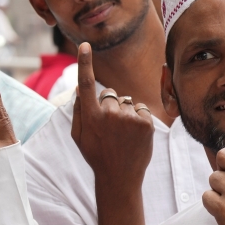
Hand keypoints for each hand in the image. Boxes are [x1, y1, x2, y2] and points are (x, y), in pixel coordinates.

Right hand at [70, 42, 153, 188]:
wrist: (120, 178)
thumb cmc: (96, 155)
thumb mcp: (79, 136)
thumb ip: (78, 111)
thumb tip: (79, 89)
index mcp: (90, 117)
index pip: (86, 84)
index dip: (84, 63)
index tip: (84, 46)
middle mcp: (109, 115)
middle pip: (109, 94)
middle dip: (109, 104)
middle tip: (109, 127)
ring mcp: (129, 119)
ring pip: (125, 101)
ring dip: (124, 112)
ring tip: (122, 134)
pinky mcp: (146, 123)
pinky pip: (140, 108)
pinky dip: (137, 117)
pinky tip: (133, 134)